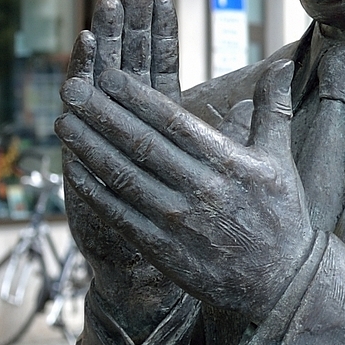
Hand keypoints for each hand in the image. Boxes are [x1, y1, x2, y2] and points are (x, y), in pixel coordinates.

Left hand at [56, 56, 314, 321]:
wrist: (281, 281)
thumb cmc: (280, 213)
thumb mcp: (280, 158)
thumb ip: (273, 109)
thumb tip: (281, 64)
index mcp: (229, 163)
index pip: (175, 122)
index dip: (138, 98)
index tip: (110, 76)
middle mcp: (201, 190)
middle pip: (141, 144)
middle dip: (102, 114)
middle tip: (72, 88)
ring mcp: (178, 222)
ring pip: (123, 177)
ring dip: (89, 148)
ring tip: (63, 122)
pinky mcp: (162, 249)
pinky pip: (119, 215)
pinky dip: (93, 192)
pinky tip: (72, 171)